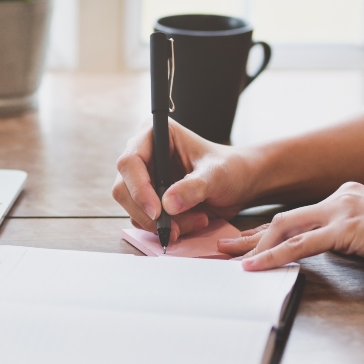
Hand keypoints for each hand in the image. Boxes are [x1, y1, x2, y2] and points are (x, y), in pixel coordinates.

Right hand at [112, 119, 259, 241]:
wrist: (240, 184)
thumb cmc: (230, 169)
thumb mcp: (217, 175)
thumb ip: (194, 187)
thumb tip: (168, 205)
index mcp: (155, 135)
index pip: (130, 162)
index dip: (139, 188)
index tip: (158, 211)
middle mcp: (143, 155)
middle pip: (123, 188)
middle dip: (149, 213)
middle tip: (175, 228)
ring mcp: (143, 179)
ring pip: (132, 208)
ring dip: (161, 224)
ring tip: (196, 221)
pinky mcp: (147, 199)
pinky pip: (143, 219)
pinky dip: (164, 228)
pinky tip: (190, 223)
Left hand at [217, 182, 363, 274]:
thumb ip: (348, 239)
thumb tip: (331, 251)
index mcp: (346, 196)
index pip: (297, 215)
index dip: (268, 231)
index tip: (245, 242)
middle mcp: (339, 197)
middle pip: (283, 218)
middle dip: (251, 236)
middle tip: (224, 248)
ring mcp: (341, 210)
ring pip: (285, 228)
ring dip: (255, 246)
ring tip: (232, 260)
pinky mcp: (345, 228)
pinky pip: (300, 245)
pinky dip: (274, 256)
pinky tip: (255, 267)